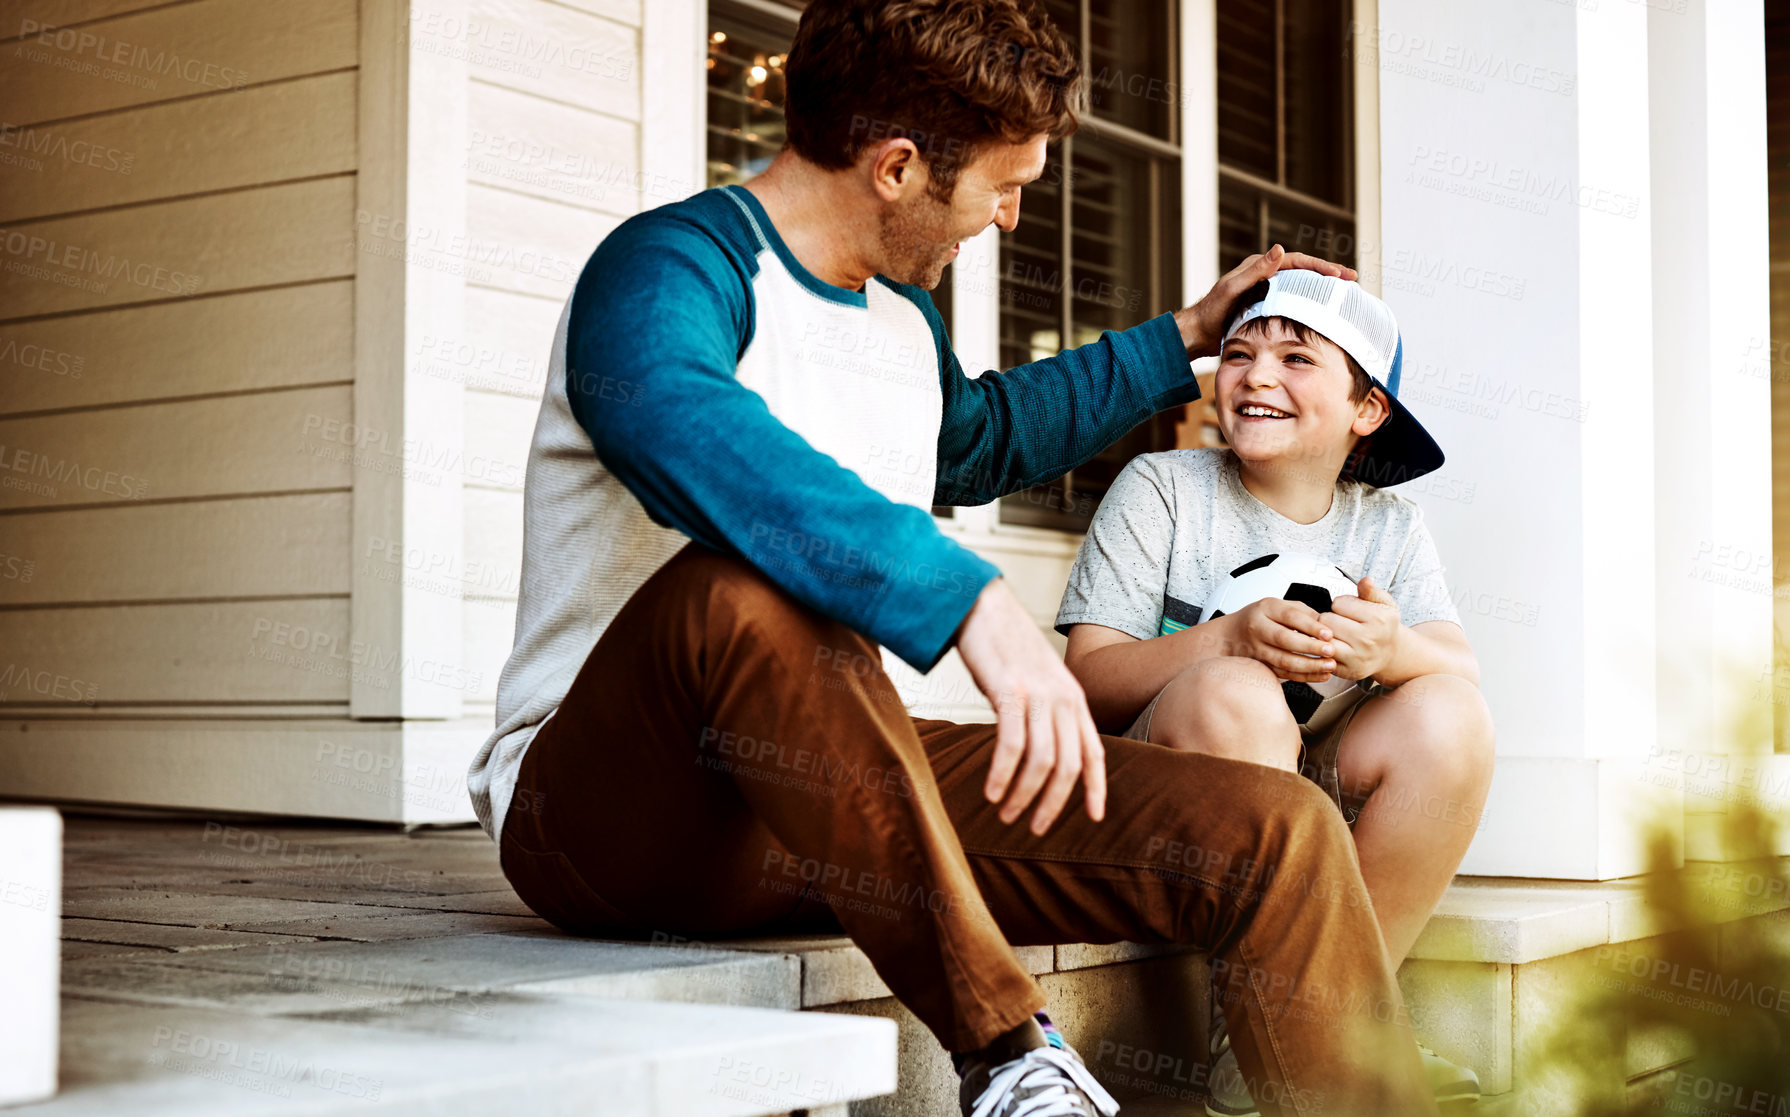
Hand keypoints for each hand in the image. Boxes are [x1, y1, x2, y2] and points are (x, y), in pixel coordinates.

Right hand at [954, 578, 1105, 834]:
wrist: (983, 605)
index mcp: (1074, 698)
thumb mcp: (1038, 680)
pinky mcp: (1010, 691)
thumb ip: (1046, 712)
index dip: (1097, 788)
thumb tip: (1040, 750)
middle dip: (1053, 804)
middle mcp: (1063, 698)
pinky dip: (1003, 775)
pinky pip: (1011, 745)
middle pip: (1069, 766)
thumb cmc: (1005, 647)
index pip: (1094, 752)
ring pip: (1042, 761)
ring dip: (1024, 795)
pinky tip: (992, 792)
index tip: (1094, 818)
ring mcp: (1038, 695)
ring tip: (1007, 814)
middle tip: (1035, 828)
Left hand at [1173, 244, 1358, 357]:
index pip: (1297, 261)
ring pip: (1301, 286)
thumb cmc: (1212, 311)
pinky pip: (1293, 301)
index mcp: (1259, 266)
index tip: (1341, 274)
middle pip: (1304, 271)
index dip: (1321, 266)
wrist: (1199, 333)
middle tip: (1353, 280)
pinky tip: (1322, 313)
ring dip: (1322, 289)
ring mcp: (1266, 290)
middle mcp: (1265, 275)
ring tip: (1345, 294)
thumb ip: (1255, 271)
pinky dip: (1310, 304)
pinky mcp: (1266, 305)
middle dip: (1329, 274)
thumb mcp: (1233, 289)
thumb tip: (1280, 249)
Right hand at [1226, 597, 1336, 682]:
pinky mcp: (1260, 666)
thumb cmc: (1259, 619)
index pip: (1290, 616)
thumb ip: (1302, 612)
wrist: (1231, 635)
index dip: (1310, 626)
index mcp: (1266, 609)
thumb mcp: (1278, 606)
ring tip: (1329, 665)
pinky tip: (1320, 675)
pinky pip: (1284, 674)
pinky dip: (1304, 677)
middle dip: (1310, 647)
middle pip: (1284, 639)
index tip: (1328, 633)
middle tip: (1330, 651)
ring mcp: (1257, 649)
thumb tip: (1326, 624)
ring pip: (1283, 660)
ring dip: (1309, 665)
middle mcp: (1258, 628)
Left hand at [1321, 576, 1401, 680]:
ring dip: (1324, 635)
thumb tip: (1365, 581)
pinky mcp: (1347, 670)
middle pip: (1326, 620)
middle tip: (1340, 622)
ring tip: (1337, 633)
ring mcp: (1357, 657)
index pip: (1338, 603)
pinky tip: (1334, 646)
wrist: (1391, 652)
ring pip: (1322, 638)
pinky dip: (1323, 650)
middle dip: (1330, 618)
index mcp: (1379, 619)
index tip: (1348, 610)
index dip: (1340, 604)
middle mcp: (1368, 639)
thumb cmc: (1384, 626)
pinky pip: (1323, 656)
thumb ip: (1371, 591)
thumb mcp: (1384, 603)